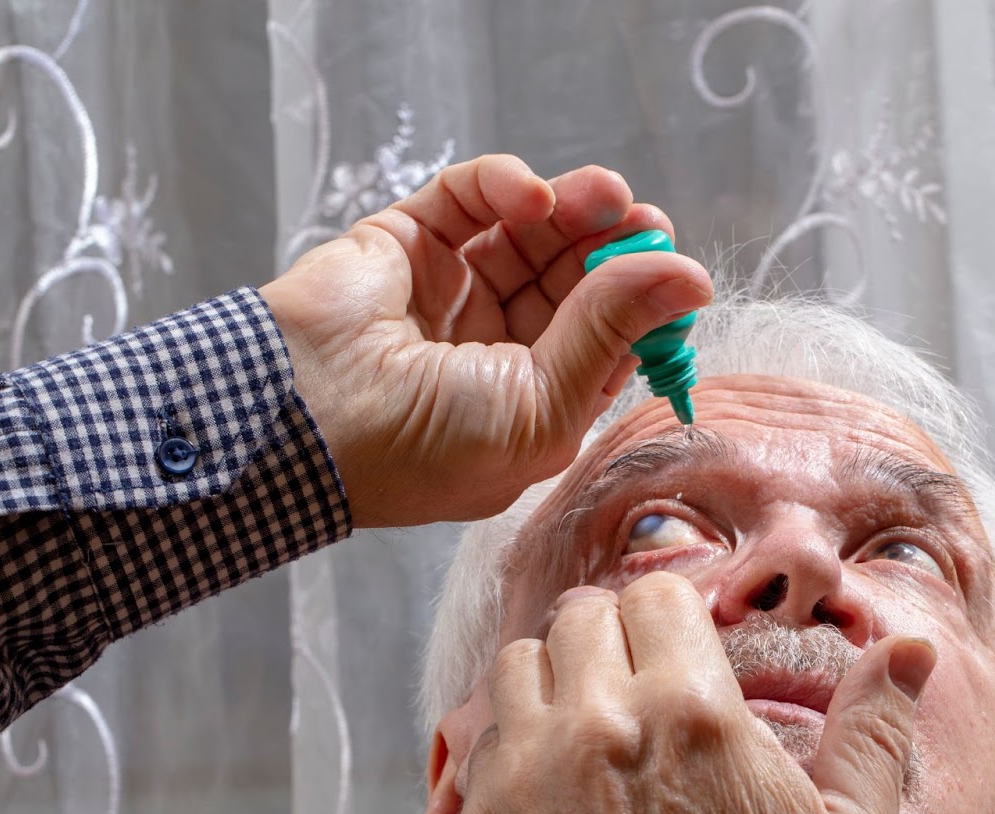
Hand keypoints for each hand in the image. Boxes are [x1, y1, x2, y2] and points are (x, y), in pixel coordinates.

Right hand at [260, 155, 711, 527]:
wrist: (302, 420)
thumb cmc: (425, 445)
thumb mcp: (542, 405)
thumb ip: (612, 332)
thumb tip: (692, 277)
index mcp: (535, 401)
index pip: (608, 339)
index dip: (644, 304)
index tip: (676, 274)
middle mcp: (499, 347)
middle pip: (576, 279)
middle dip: (614, 247)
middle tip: (645, 220)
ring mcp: (454, 293)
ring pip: (532, 234)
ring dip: (574, 209)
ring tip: (604, 194)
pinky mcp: (411, 241)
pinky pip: (471, 199)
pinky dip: (505, 186)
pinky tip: (532, 196)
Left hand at [453, 572, 935, 813]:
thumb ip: (876, 733)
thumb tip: (915, 649)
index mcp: (694, 709)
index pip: (656, 594)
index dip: (669, 619)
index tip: (677, 656)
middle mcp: (601, 720)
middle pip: (580, 615)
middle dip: (609, 640)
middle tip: (630, 690)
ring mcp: (530, 766)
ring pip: (519, 662)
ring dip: (551, 680)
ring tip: (582, 729)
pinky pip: (479, 738)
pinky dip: (508, 743)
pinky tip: (543, 784)